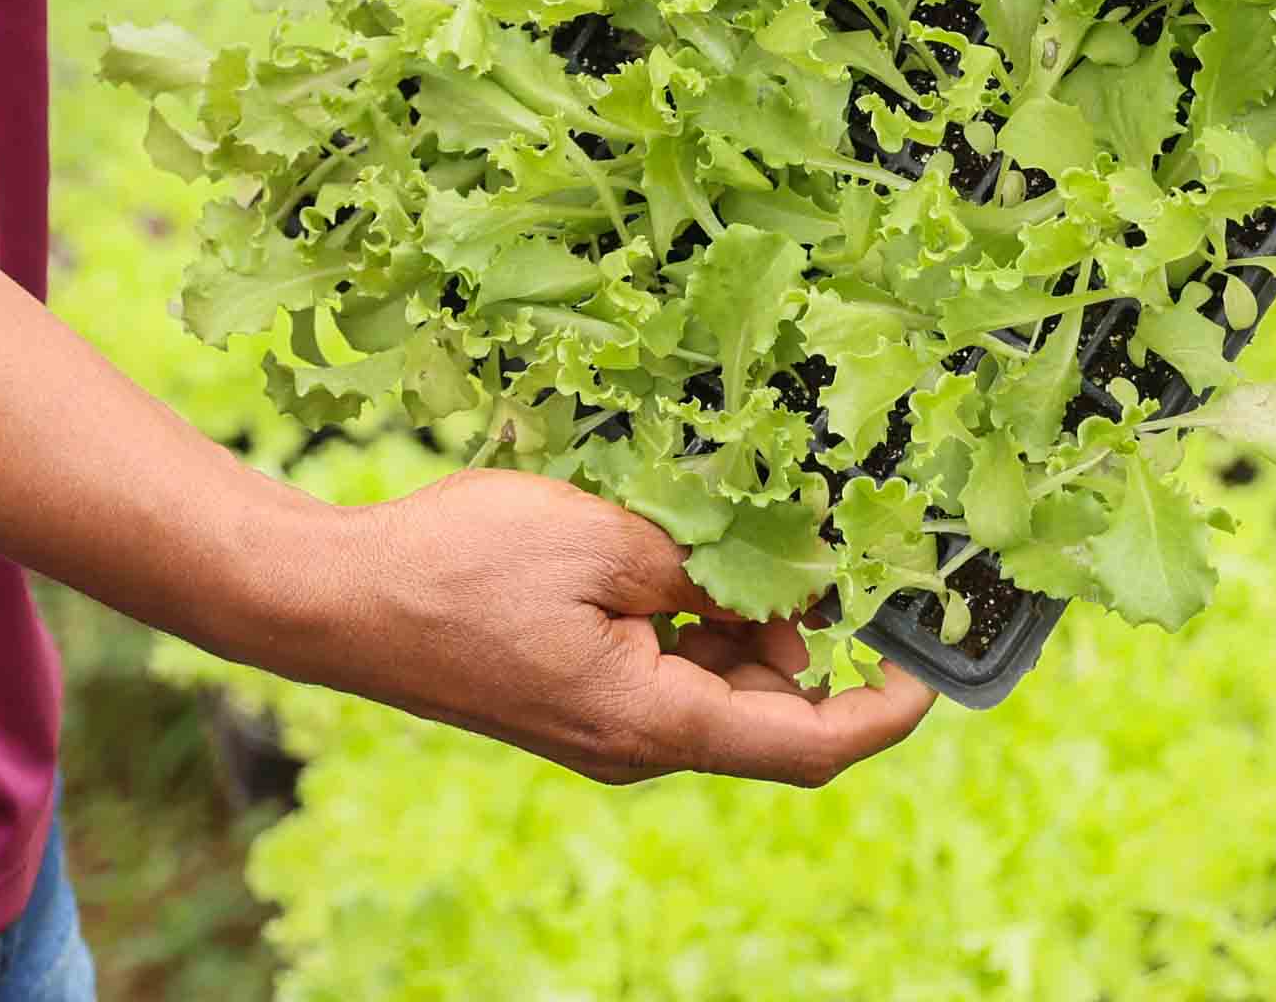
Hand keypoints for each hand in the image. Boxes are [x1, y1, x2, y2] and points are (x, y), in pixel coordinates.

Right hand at [219, 469, 937, 788]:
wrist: (341, 599)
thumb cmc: (462, 565)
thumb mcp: (608, 542)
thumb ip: (707, 570)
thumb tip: (783, 591)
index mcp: (654, 722)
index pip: (806, 743)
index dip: (883, 711)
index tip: (934, 669)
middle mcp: (636, 745)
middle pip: (766, 712)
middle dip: (805, 636)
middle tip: (819, 542)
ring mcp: (602, 726)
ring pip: (717, 687)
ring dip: (744, 620)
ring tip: (735, 531)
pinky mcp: (573, 698)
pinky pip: (665, 669)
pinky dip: (693, 618)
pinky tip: (677, 549)